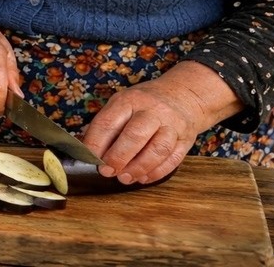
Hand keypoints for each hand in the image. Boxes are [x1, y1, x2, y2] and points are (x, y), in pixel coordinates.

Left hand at [81, 61, 242, 184]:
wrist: (183, 95)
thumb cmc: (144, 103)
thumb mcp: (123, 103)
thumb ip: (107, 124)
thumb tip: (87, 150)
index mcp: (130, 100)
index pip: (109, 122)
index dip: (97, 143)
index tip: (91, 159)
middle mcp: (153, 110)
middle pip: (135, 135)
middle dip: (118, 157)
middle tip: (107, 171)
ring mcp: (172, 125)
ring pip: (157, 149)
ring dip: (138, 168)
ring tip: (124, 178)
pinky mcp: (186, 140)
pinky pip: (173, 159)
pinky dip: (157, 172)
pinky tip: (143, 178)